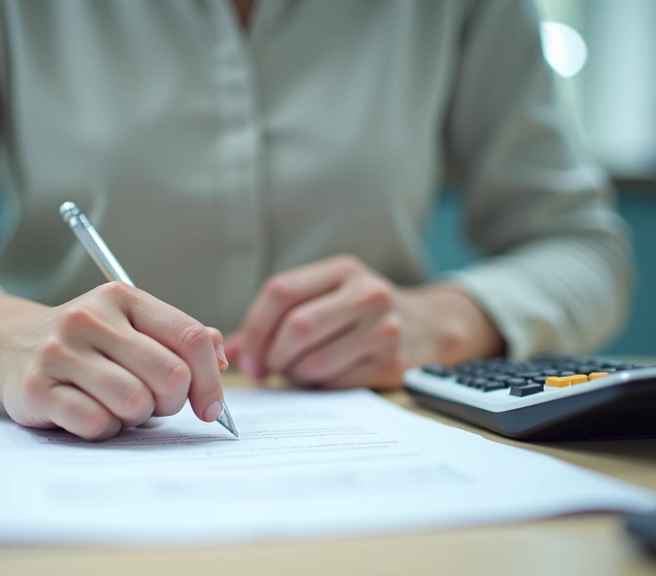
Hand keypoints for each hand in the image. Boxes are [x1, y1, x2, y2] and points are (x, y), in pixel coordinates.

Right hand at [0, 284, 227, 440]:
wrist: (9, 346)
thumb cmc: (86, 343)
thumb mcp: (131, 325)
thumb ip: (178, 337)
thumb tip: (222, 357)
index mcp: (123, 298)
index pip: (189, 338)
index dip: (210, 380)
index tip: (209, 408)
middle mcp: (90, 318)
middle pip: (168, 376)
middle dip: (169, 402)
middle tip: (151, 404)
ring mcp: (60, 351)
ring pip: (135, 403)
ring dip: (134, 417)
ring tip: (117, 405)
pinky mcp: (36, 387)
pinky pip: (96, 423)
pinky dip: (103, 429)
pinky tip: (90, 414)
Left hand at [223, 255, 503, 388]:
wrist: (429, 327)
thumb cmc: (359, 313)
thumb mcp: (324, 298)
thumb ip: (274, 318)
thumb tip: (225, 350)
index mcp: (342, 269)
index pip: (280, 292)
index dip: (255, 328)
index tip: (248, 354)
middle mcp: (367, 293)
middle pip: (296, 327)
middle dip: (272, 356)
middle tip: (267, 369)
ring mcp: (385, 328)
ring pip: (314, 360)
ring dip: (295, 374)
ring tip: (298, 371)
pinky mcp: (393, 363)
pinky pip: (336, 382)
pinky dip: (319, 386)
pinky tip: (323, 378)